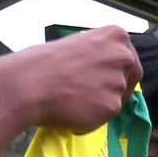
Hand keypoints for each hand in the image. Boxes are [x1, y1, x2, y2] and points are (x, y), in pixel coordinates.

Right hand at [0, 26, 142, 132]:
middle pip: (128, 80)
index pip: (128, 59)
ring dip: (97, 106)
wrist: (28, 83)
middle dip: (113, 90)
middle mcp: (124, 57)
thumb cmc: (43, 62)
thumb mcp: (76, 46)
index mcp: (116, 36)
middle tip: (91, 97)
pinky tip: (68, 113)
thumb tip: (99, 73)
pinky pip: (103, 119)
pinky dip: (88, 121)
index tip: (104, 81)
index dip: (117, 73)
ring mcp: (119, 83)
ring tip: (70, 103)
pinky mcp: (111, 108)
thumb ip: (96, 57)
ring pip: (114, 101)